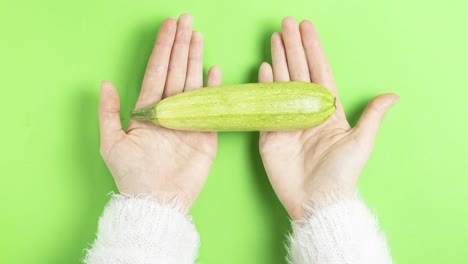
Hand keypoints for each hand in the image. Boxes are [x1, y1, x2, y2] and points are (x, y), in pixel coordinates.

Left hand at [98, 14, 221, 211]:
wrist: (158, 201)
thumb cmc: (133, 175)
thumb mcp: (112, 143)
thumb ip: (109, 112)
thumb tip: (105, 83)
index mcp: (149, 110)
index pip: (157, 71)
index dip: (163, 48)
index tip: (169, 27)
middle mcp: (170, 110)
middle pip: (176, 70)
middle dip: (181, 45)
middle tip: (187, 21)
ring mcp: (189, 120)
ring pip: (193, 82)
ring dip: (195, 59)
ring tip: (198, 37)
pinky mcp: (206, 134)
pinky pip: (211, 106)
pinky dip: (213, 87)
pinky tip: (214, 69)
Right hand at [258, 17, 398, 219]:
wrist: (316, 202)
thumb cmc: (341, 175)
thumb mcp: (360, 143)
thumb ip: (371, 116)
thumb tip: (392, 96)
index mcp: (326, 110)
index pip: (318, 72)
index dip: (313, 50)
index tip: (306, 28)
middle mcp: (304, 111)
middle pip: (297, 72)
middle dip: (292, 47)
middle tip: (285, 24)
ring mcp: (286, 121)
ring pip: (280, 83)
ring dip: (278, 60)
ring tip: (275, 39)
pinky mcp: (269, 135)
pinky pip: (264, 106)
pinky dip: (263, 87)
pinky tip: (263, 69)